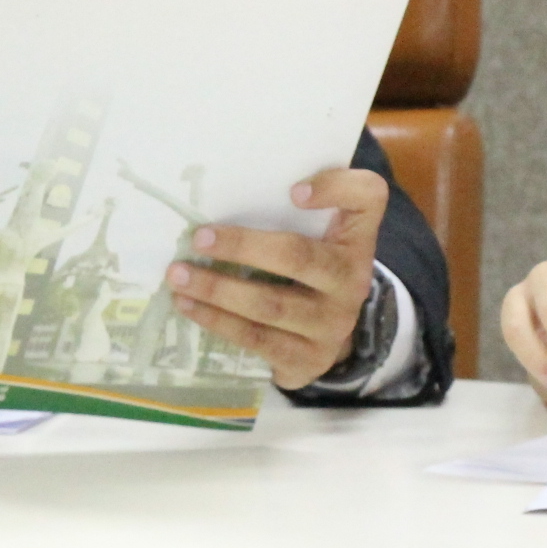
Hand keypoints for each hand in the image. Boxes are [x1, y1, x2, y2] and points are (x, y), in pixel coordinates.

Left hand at [171, 168, 385, 389]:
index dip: (335, 188)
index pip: (367, 198)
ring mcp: (332, 325)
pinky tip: (189, 306)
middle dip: (243, 247)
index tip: (293, 192)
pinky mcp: (307, 359)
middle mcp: (353, 281)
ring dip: (218, 290)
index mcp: (357, 239)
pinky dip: (218, 321)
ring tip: (179, 276)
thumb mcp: (323, 234)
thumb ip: (309, 204)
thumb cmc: (314, 270)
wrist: (327, 336)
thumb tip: (275, 191)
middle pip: (298, 257)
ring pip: (270, 305)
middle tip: (198, 238)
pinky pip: (257, 339)